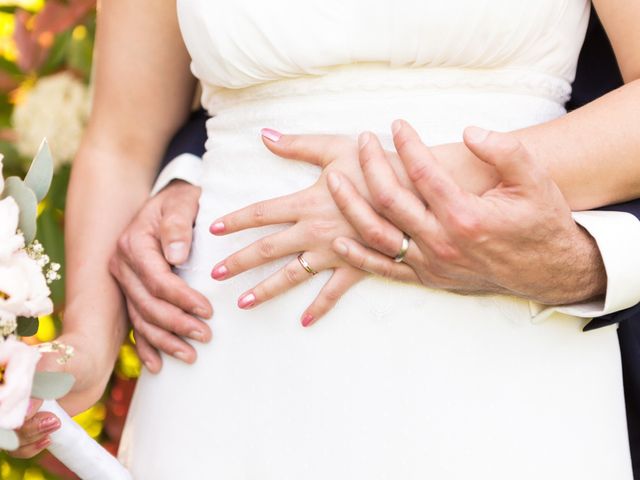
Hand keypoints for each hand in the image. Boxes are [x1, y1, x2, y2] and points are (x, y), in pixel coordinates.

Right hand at [9, 331, 98, 458]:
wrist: (94, 366)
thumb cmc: (75, 357)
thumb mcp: (58, 362)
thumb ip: (41, 381)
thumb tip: (25, 412)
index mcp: (8, 377)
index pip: (2, 403)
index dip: (9, 415)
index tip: (33, 412)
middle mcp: (9, 396)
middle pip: (3, 425)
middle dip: (24, 429)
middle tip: (54, 420)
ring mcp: (18, 411)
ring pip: (8, 439)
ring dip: (28, 440)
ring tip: (56, 425)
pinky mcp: (31, 424)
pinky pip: (19, 445)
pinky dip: (29, 448)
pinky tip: (47, 439)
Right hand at [109, 180, 212, 372]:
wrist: (166, 200)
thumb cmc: (179, 201)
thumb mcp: (182, 202)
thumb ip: (178, 225)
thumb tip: (176, 255)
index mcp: (134, 244)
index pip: (157, 280)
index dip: (182, 299)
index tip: (208, 311)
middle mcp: (122, 265)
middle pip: (147, 304)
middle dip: (177, 324)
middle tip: (205, 336)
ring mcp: (124, 280)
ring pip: (140, 318)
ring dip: (164, 341)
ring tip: (189, 355)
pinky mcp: (130, 291)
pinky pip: (134, 322)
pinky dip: (145, 345)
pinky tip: (157, 365)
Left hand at [210, 131, 373, 325]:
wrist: (418, 192)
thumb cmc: (378, 165)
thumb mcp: (336, 147)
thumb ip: (297, 145)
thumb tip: (263, 135)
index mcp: (307, 202)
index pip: (261, 213)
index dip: (235, 221)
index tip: (212, 230)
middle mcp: (314, 231)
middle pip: (267, 249)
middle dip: (238, 263)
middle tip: (214, 276)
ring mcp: (334, 252)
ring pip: (291, 276)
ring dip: (265, 290)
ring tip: (243, 303)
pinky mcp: (356, 266)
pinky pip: (333, 292)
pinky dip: (318, 308)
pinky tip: (303, 321)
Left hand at [329, 120, 606, 303]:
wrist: (547, 271)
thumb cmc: (540, 221)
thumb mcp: (535, 181)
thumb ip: (505, 151)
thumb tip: (469, 131)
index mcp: (466, 216)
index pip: (423, 172)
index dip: (407, 143)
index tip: (397, 123)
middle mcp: (442, 242)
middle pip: (390, 199)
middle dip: (371, 165)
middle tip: (363, 140)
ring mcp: (431, 263)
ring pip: (377, 235)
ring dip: (351, 206)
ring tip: (334, 181)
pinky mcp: (427, 278)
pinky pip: (384, 270)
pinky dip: (359, 257)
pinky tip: (339, 243)